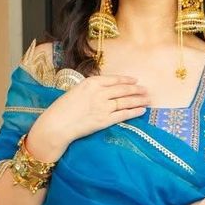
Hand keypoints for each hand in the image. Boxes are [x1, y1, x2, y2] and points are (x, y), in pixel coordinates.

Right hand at [25, 73, 148, 161]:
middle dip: (136, 90)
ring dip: (138, 100)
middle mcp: (99, 93)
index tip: (135, 81)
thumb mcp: (76, 91)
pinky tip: (142, 110)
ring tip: (147, 99)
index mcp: (91, 83)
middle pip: (123, 90)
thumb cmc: (61, 109)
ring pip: (125, 101)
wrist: (57, 125)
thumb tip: (103, 90)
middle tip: (146, 90)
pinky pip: (123, 115)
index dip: (126, 80)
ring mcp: (103, 107)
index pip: (114, 79)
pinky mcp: (105, 120)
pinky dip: (134, 112)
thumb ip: (90, 89)